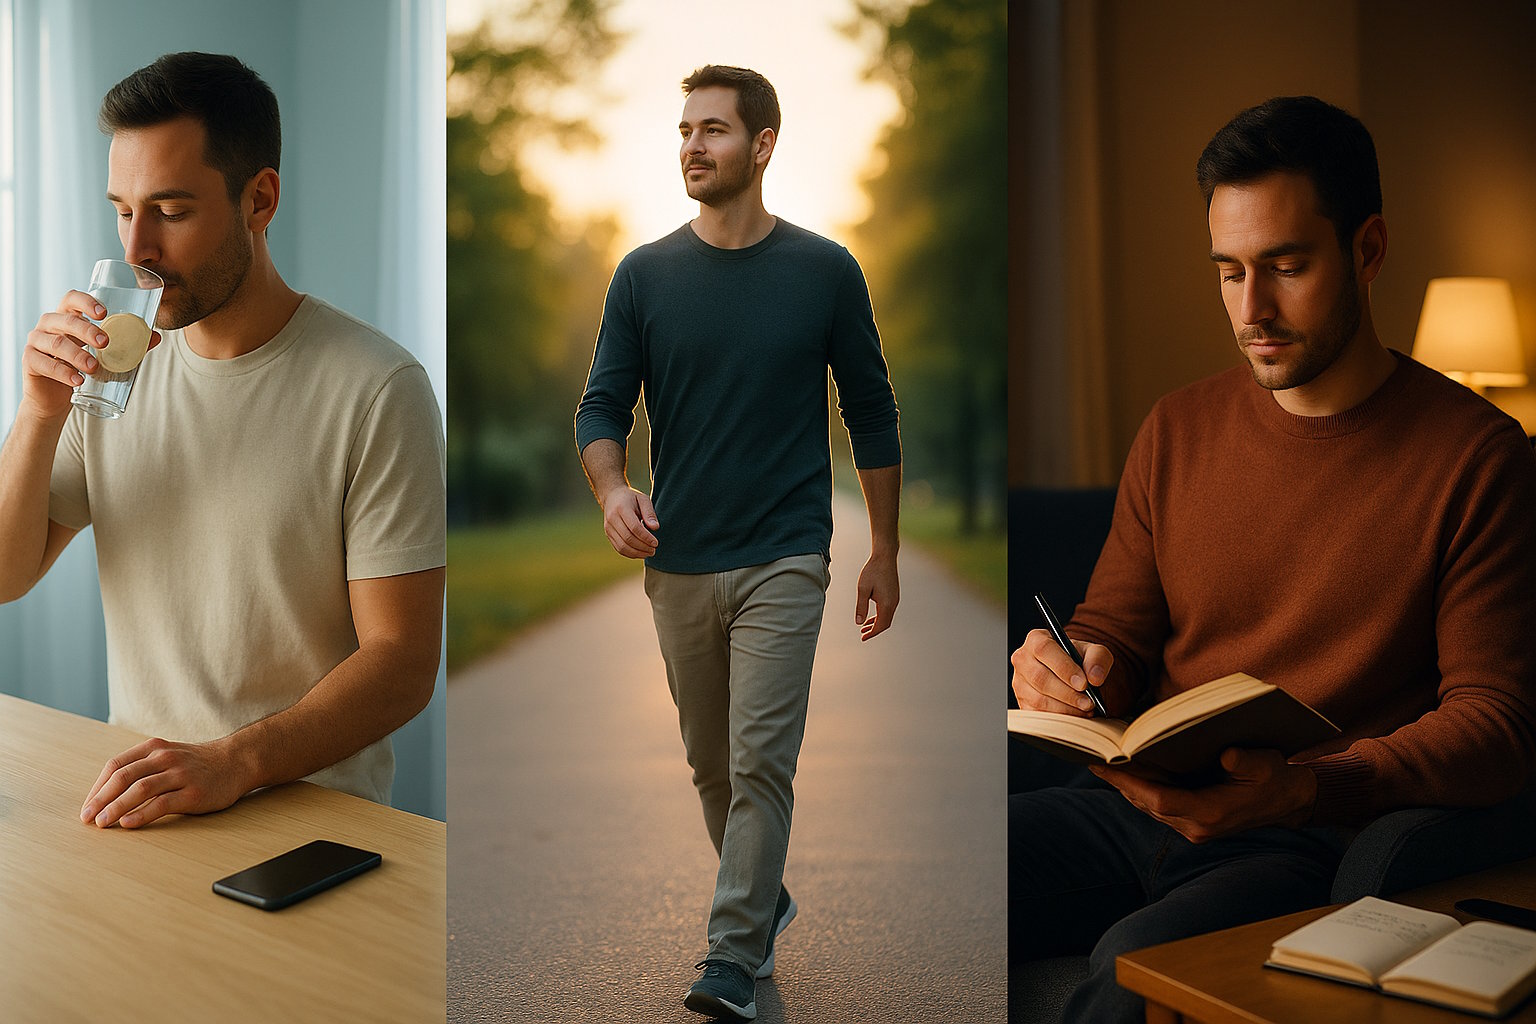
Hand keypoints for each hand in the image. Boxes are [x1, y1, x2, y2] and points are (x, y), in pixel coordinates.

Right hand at [24, 291, 160, 419]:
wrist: (54, 399)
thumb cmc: (81, 369)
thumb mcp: (104, 356)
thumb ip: (127, 345)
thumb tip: (155, 336)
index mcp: (67, 318)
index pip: (71, 299)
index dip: (86, 301)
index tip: (104, 313)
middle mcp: (49, 325)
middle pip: (64, 320)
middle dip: (86, 329)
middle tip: (106, 343)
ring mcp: (36, 342)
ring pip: (55, 343)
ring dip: (77, 354)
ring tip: (94, 367)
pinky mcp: (29, 361)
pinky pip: (43, 363)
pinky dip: (62, 372)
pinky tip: (77, 380)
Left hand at [80, 736, 248, 828]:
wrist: (237, 761)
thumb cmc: (198, 764)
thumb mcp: (168, 756)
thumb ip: (142, 767)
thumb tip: (107, 795)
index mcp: (154, 748)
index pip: (115, 766)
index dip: (97, 788)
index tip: (88, 807)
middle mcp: (165, 758)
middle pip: (124, 777)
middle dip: (101, 799)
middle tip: (88, 818)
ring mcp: (180, 774)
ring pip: (140, 789)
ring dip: (116, 807)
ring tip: (102, 823)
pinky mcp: (193, 792)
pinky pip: (162, 803)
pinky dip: (142, 814)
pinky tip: (128, 823)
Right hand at [600, 485, 658, 557]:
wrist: (612, 497)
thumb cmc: (631, 498)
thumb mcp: (643, 499)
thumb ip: (649, 513)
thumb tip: (655, 528)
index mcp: (622, 508)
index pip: (634, 527)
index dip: (646, 537)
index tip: (656, 543)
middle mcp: (612, 519)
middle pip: (628, 538)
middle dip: (643, 547)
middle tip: (654, 550)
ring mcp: (608, 528)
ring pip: (622, 546)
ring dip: (637, 553)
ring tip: (649, 553)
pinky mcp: (608, 535)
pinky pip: (619, 548)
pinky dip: (630, 554)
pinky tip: (640, 553)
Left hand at [855, 550, 898, 639]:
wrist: (884, 557)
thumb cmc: (872, 571)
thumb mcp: (862, 589)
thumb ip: (861, 606)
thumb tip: (859, 623)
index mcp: (886, 604)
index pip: (880, 625)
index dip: (872, 634)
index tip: (863, 638)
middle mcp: (893, 603)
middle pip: (885, 623)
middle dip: (874, 631)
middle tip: (863, 635)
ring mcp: (895, 599)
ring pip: (887, 617)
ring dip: (877, 623)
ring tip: (864, 628)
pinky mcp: (894, 595)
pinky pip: (888, 610)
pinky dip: (880, 616)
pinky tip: (871, 616)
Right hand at [1011, 627, 1112, 714]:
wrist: (1073, 675)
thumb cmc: (1080, 660)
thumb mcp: (1094, 652)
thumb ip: (1098, 658)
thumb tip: (1095, 677)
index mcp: (1037, 639)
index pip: (1044, 650)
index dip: (1064, 667)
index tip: (1083, 683)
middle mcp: (1023, 660)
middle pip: (1040, 678)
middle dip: (1068, 693)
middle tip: (1089, 702)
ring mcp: (1019, 683)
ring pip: (1039, 699)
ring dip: (1066, 708)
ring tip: (1085, 708)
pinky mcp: (1022, 703)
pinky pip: (1038, 714)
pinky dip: (1059, 718)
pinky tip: (1075, 714)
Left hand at [1090, 748, 1317, 842]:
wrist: (1289, 801)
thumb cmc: (1276, 778)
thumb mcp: (1266, 764)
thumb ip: (1245, 761)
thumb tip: (1224, 755)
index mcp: (1210, 814)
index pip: (1158, 800)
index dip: (1129, 782)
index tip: (1105, 763)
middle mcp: (1196, 827)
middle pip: (1146, 803)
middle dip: (1118, 780)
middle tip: (1091, 755)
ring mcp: (1193, 828)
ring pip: (1149, 806)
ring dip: (1126, 785)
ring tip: (1101, 759)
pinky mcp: (1192, 822)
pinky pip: (1158, 805)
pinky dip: (1141, 788)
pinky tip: (1127, 769)